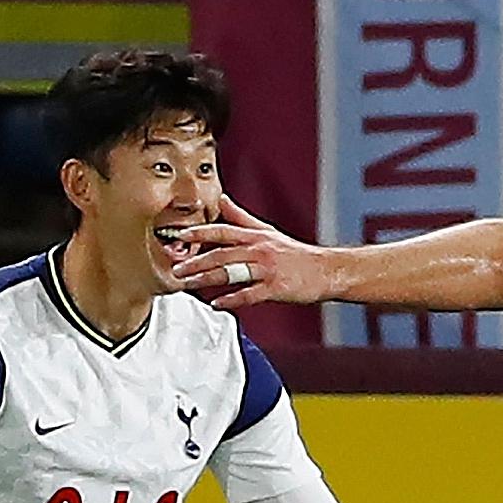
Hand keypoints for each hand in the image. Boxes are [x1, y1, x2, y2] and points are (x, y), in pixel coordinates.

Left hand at [170, 194, 334, 308]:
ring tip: (189, 284)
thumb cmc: (295, 254)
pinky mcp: (275, 287)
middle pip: (221, 254)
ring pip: (231, 273)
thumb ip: (241, 217)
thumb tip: (223, 200)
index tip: (180, 236)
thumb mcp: (267, 231)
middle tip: (177, 269)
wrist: (325, 271)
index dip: (200, 233)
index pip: (222, 231)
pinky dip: (231, 299)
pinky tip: (217, 303)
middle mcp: (259, 250)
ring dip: (207, 279)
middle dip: (196, 262)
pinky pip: (249, 294)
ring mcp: (267, 269)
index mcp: (255, 236)